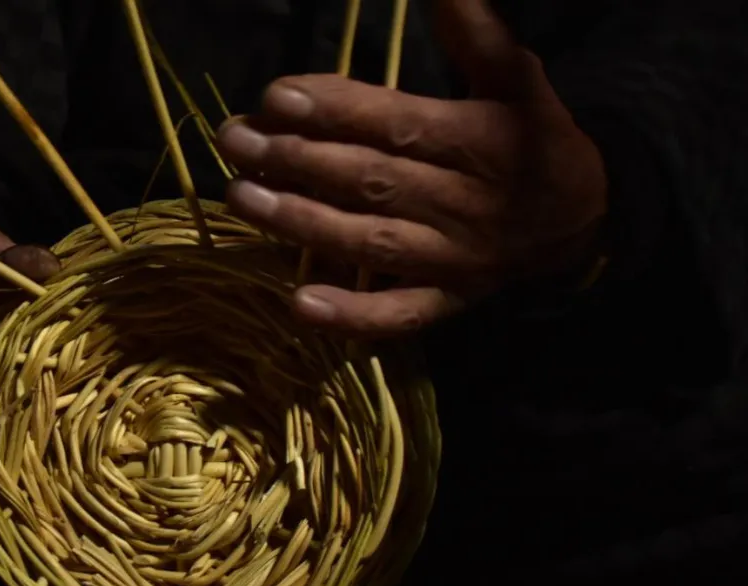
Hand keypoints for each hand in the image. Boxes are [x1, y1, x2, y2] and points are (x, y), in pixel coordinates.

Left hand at [216, 0, 606, 335]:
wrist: (585, 220)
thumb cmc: (535, 141)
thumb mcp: (517, 80)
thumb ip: (478, 36)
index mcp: (479, 142)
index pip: (397, 125)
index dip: (336, 111)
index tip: (275, 96)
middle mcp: (462, 203)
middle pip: (371, 181)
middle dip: (297, 159)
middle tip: (235, 141)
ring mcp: (451, 259)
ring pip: (371, 241)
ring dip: (302, 223)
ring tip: (240, 198)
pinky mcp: (446, 301)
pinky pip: (399, 314)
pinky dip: (353, 314)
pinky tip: (302, 304)